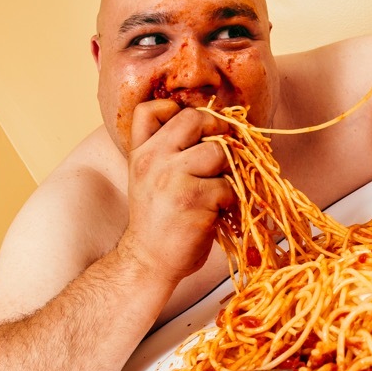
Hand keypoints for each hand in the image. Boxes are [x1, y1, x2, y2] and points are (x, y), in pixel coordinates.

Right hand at [118, 100, 234, 286]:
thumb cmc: (157, 221)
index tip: (195, 130)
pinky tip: (218, 211)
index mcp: (141, 152)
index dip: (178, 111)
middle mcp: (153, 159)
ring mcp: (172, 178)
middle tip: (224, 151)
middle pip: (194, 119)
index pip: (149, 110)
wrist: (147, 261)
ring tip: (220, 187)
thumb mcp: (149, 179)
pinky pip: (227, 185)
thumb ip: (167, 152)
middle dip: (217, 130)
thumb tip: (213, 127)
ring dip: (228, 169)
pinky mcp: (193, 199)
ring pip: (218, 151)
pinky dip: (230, 199)